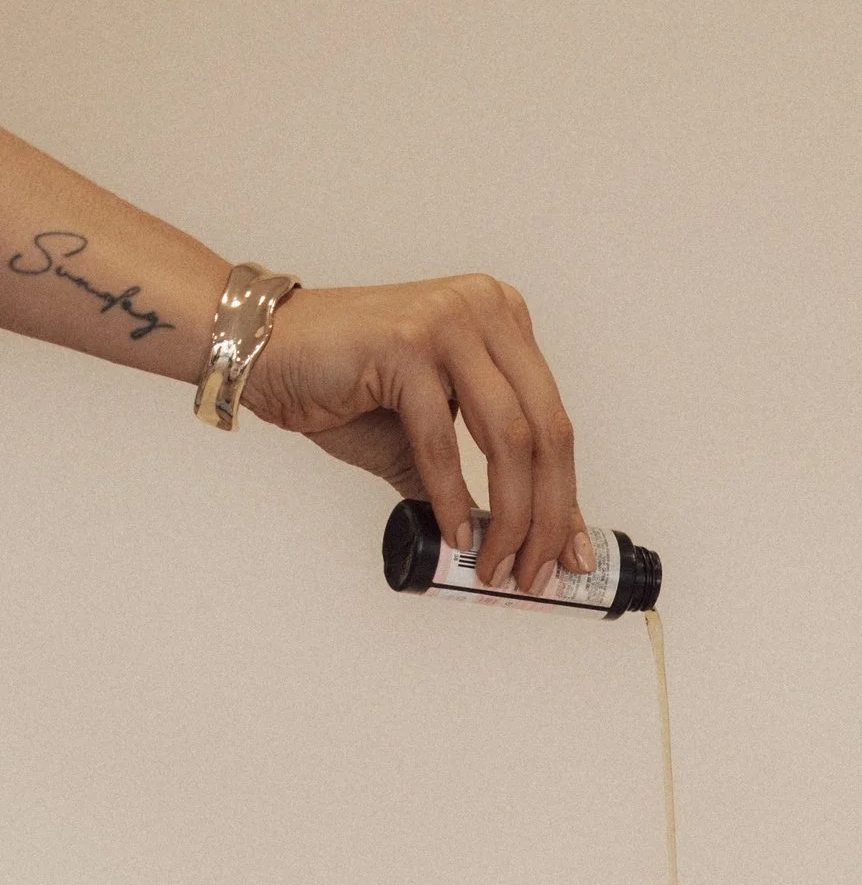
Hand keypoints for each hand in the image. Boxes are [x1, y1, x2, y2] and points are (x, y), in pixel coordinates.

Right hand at [247, 274, 587, 597]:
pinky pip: (443, 440)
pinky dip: (452, 497)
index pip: (555, 423)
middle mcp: (486, 311)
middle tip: (535, 573)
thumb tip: (520, 540)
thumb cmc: (344, 389)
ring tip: (496, 565)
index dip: (567, 498)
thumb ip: (476, 475)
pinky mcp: (406, 343)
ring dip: (510, 516)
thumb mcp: (428, 436)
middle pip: (547, 433)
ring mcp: (448, 321)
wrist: (266, 351)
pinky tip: (455, 535)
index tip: (572, 555)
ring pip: (509, 439)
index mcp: (503, 323)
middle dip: (548, 517)